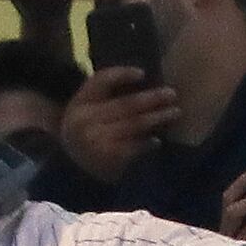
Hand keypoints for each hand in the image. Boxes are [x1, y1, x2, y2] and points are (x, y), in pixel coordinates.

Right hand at [59, 63, 177, 185]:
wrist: (70, 171)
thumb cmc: (85, 134)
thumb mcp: (85, 111)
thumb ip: (106, 96)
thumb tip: (142, 79)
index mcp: (81, 103)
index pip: (102, 81)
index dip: (122, 75)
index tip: (142, 74)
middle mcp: (86, 120)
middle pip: (124, 104)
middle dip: (151, 98)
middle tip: (171, 94)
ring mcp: (96, 140)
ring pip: (133, 124)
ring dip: (156, 117)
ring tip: (175, 112)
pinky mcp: (107, 158)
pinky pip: (133, 147)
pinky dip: (147, 144)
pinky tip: (157, 142)